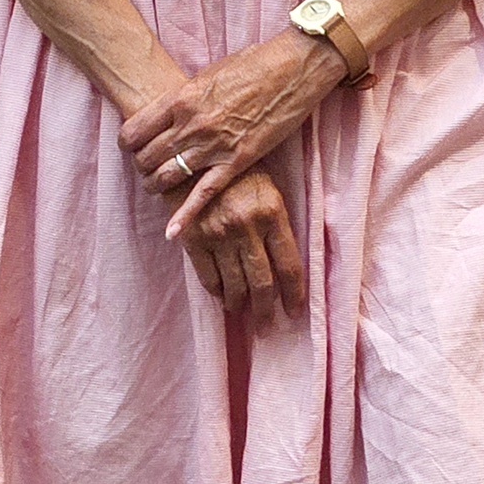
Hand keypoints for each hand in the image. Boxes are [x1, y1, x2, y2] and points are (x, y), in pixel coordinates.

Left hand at [120, 32, 344, 237]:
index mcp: (179, 99)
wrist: (291, 69)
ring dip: (157, 187)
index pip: (133, 131)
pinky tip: (173, 233)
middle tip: (146, 170)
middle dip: (141, 168)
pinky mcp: (236, 162)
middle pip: (147, 158)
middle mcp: (190, 124)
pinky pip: (204, 194)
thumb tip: (170, 112)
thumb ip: (185, 98)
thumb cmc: (251, 65)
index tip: (132, 148)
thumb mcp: (207, 75)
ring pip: (168, 177)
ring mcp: (212, 145)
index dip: (128, 144)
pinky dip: (186, 215)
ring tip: (156, 189)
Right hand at [181, 169, 305, 323]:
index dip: (293, 294)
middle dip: (266, 310)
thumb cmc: (234, 171)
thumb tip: (284, 264)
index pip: (289, 265)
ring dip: (240, 305)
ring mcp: (219, 235)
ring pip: (235, 285)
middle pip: (262, 283)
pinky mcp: (193, 239)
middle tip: (267, 327)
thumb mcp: (266, 189)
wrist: (190, 156)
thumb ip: (276, 223)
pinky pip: (208, 277)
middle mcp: (247, 227)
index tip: (294, 311)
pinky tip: (222, 297)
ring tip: (242, 313)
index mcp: (272, 213)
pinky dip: (217, 292)